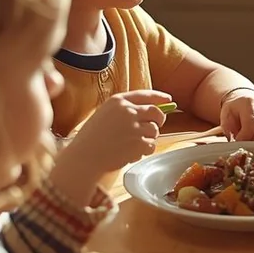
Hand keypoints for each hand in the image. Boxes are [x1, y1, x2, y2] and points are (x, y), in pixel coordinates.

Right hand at [50, 90, 169, 204]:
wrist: (84, 157)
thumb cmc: (92, 138)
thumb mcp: (105, 114)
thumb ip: (125, 109)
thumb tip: (152, 109)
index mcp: (118, 101)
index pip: (145, 95)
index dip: (159, 97)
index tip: (168, 100)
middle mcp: (128, 111)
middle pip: (156, 112)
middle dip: (159, 120)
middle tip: (154, 126)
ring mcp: (135, 127)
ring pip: (154, 130)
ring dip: (148, 138)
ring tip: (131, 144)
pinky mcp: (139, 143)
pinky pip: (151, 145)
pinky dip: (144, 150)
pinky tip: (130, 152)